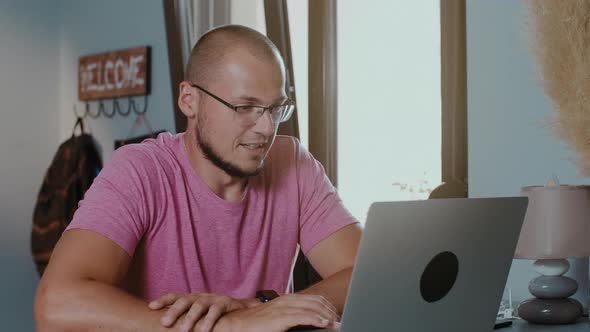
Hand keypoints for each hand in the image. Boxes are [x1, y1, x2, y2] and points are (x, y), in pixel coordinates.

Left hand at [148, 292, 249, 331]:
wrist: (241, 308)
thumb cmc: (213, 314)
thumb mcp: (198, 313)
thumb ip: (184, 316)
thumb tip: (164, 325)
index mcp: (192, 298)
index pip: (175, 296)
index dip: (163, 300)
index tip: (151, 306)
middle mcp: (200, 297)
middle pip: (184, 300)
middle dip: (174, 311)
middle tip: (164, 323)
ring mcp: (213, 299)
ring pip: (199, 305)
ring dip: (190, 318)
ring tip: (183, 331)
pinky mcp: (225, 304)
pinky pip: (216, 311)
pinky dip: (209, 320)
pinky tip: (205, 330)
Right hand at [216, 293, 339, 331]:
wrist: (236, 325)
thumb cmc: (253, 324)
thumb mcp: (275, 317)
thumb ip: (289, 316)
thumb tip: (302, 321)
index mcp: (285, 299)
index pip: (312, 298)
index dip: (326, 305)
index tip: (334, 314)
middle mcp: (285, 300)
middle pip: (315, 301)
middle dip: (330, 310)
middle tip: (339, 319)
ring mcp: (282, 308)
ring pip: (312, 307)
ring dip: (327, 315)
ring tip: (335, 322)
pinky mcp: (280, 318)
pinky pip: (303, 316)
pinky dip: (316, 319)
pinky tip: (325, 323)